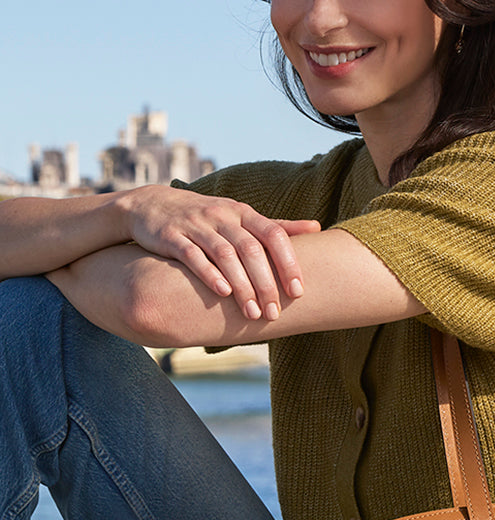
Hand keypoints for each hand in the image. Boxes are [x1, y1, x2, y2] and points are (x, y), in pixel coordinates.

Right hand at [116, 184, 320, 319]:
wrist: (151, 206)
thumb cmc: (208, 217)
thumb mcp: (242, 216)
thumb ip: (276, 226)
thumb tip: (317, 228)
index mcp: (243, 213)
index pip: (273, 235)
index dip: (288, 262)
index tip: (298, 292)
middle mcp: (222, 216)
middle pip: (251, 249)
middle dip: (265, 283)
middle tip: (274, 313)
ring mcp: (196, 225)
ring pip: (224, 255)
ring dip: (241, 286)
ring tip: (252, 313)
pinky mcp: (172, 236)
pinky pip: (192, 255)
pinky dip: (209, 274)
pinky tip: (222, 293)